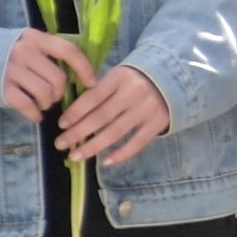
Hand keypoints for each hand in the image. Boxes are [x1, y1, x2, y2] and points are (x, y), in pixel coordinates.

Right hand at [0, 31, 89, 119]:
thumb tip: (83, 71)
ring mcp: (11, 70)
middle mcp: (24, 52)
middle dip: (60, 92)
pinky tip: (35, 114)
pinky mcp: (1, 88)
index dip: (84, 68)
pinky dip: (35, 113)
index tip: (91, 83)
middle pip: (58, 78)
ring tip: (43, 102)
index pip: (68, 51)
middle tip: (54, 95)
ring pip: (45, 93)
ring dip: (48, 103)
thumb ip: (50, 52)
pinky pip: (27, 105)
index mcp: (36, 38)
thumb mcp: (29, 43)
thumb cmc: (9, 54)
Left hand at [54, 66, 172, 165]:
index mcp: (120, 77)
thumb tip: (73, 114)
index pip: (92, 97)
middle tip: (60, 144)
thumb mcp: (119, 76)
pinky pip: (137, 142)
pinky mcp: (158, 122)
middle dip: (77, 132)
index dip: (75, 112)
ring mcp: (147, 109)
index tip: (61, 125)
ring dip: (93, 146)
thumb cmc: (137, 79)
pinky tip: (105, 161)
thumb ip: (100, 90)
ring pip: (115, 132)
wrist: (176, 77)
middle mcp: (134, 93)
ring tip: (75, 156)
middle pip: (100, 117)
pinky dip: (121, 153)